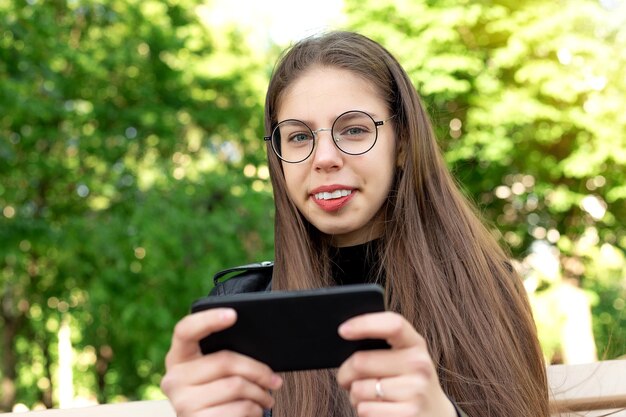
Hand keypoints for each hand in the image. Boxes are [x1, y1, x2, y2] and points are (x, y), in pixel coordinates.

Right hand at [160, 308, 282, 416]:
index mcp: (178, 357)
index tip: (233, 314)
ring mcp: (182, 402)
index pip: (185, 330)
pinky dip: (254, 410)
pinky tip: (254, 411)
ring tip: (266, 398)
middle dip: (258, 370)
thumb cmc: (218, 397)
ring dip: (260, 394)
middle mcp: (174, 378)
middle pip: (225, 361)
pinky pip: (238, 409)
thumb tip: (261, 348)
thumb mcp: (215, 374)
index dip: (208, 320)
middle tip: (275, 380)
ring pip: (236, 386)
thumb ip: (225, 358)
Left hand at [336, 312, 455, 416]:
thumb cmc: (407, 381)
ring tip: (371, 396)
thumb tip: (346, 337)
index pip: (392, 324)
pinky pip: (365, 410)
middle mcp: (419, 365)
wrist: (435, 414)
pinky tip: (378, 410)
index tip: (342, 330)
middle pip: (361, 361)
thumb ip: (382, 346)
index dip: (365, 324)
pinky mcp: (407, 415)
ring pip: (358, 390)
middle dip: (345, 372)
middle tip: (348, 377)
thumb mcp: (404, 357)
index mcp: (415, 344)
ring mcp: (415, 392)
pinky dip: (364, 411)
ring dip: (355, 396)